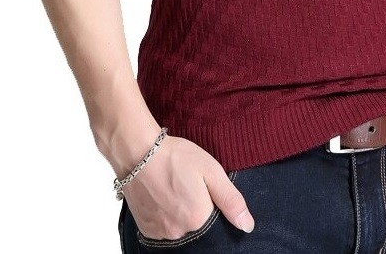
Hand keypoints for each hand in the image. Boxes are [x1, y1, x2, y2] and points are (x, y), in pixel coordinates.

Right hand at [121, 133, 254, 238]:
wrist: (138, 152)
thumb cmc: (175, 157)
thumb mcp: (210, 170)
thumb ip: (230, 200)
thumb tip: (247, 225)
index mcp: (199, 218)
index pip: (216, 223)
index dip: (212, 205)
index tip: (204, 190)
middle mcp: (179, 232)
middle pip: (197, 227)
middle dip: (197, 210)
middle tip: (188, 187)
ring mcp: (161, 233)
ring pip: (180, 229)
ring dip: (181, 215)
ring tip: (175, 190)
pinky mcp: (146, 229)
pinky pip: (164, 230)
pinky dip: (166, 217)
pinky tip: (163, 197)